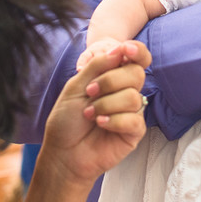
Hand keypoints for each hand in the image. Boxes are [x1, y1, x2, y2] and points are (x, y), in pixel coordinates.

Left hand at [40, 40, 150, 188]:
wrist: (62, 152)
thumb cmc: (67, 120)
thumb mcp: (76, 86)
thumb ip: (97, 66)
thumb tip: (120, 49)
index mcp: (114, 76)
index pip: (137, 58)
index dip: (137, 51)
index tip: (126, 49)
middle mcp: (126, 91)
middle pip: (136, 73)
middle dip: (110, 81)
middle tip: (89, 92)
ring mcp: (132, 111)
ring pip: (133, 96)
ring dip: (106, 104)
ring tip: (89, 114)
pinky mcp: (134, 132)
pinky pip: (134, 119)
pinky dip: (113, 120)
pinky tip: (100, 124)